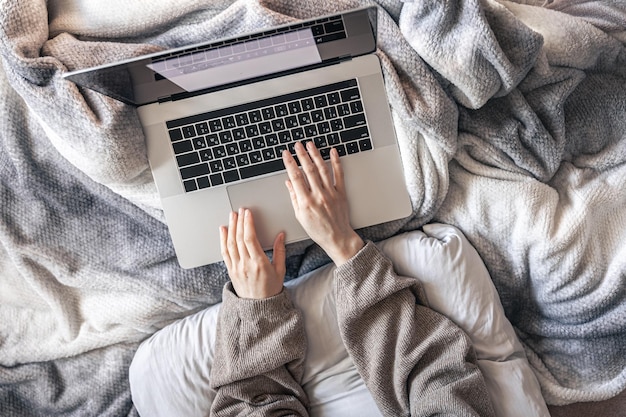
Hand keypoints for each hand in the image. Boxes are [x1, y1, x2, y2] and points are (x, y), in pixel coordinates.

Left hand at [219, 208, 285, 298]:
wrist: (258, 308)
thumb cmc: (271, 290)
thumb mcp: (280, 271)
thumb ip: (280, 252)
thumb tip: (280, 236)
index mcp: (259, 264)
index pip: (250, 239)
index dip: (248, 224)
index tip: (248, 213)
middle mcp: (245, 265)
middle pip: (239, 239)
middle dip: (239, 221)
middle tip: (240, 210)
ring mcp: (236, 268)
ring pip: (230, 244)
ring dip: (231, 227)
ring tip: (232, 216)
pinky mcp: (231, 271)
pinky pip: (225, 253)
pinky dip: (223, 240)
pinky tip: (223, 230)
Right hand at [282, 142, 363, 265]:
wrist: (337, 237)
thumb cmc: (318, 230)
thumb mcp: (300, 216)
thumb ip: (294, 197)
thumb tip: (288, 183)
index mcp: (306, 202)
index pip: (296, 177)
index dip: (290, 163)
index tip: (286, 154)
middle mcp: (319, 195)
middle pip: (308, 170)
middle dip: (302, 155)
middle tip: (297, 145)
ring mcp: (331, 193)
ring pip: (322, 169)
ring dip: (316, 155)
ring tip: (310, 145)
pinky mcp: (341, 193)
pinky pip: (339, 174)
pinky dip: (336, 162)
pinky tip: (333, 152)